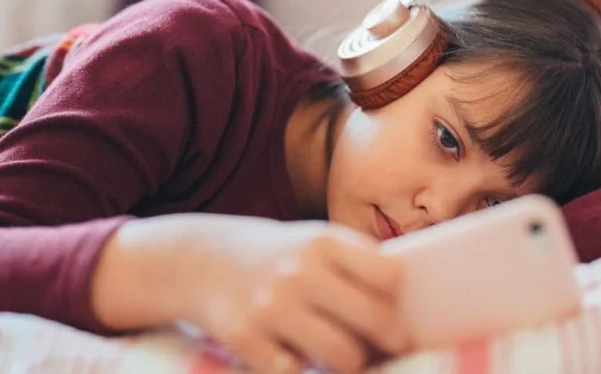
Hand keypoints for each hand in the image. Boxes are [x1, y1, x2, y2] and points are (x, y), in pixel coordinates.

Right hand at [93, 215, 409, 373]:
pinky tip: (300, 359)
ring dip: (353, 365)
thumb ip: (353, 267)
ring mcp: (271, 305)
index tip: (402, 316)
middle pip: (375, 320)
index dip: (400, 303)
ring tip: (348, 360)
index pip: (389, 277)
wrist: (195, 260)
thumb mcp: (310, 243)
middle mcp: (300, 270)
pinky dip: (305, 372)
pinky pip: (297, 373)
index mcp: (323, 240)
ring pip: (344, 356)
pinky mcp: (245, 338)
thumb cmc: (271, 257)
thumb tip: (404, 314)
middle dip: (390, 343)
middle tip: (388, 350)